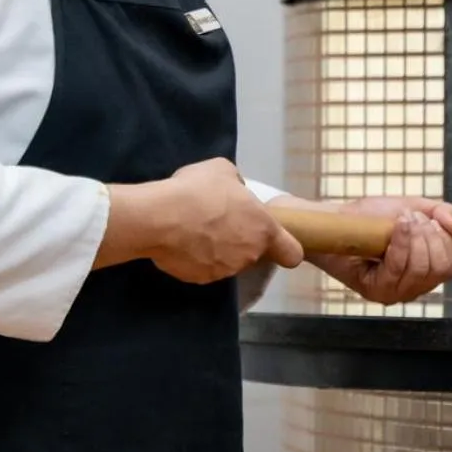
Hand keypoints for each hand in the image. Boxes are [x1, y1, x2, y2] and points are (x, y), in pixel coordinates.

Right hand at [116, 158, 303, 283]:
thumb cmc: (197, 190)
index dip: (286, 248)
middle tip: (218, 222)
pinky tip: (181, 242)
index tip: (275, 243)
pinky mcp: (199, 279)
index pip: (292, 254)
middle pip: (253, 253)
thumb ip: (238, 185)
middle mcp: (249, 254)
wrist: (158, 217)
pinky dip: (195, 259)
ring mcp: (225, 270)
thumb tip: (236, 192)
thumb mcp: (224, 171)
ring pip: (227, 262)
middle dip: (240, 241)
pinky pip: (202, 268)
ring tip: (195, 231)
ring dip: (217, 250)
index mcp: (264, 229)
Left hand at [313, 195, 451, 304]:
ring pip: (421, 268)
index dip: (446, 242)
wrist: (337, 220)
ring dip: (414, 236)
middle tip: (413, 219)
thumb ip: (442, 213)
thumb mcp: (415, 207)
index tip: (431, 221)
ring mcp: (394, 293)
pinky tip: (396, 226)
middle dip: (430, 236)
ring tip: (401, 220)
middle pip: (439, 268)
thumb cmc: (373, 217)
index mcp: (426, 272)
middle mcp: (413, 288)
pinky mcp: (375, 291)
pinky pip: (397, 268)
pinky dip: (400, 242)